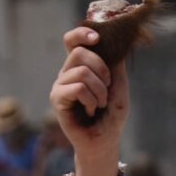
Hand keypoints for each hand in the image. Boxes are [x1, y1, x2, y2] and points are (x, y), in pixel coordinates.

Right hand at [50, 26, 127, 175]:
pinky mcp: (56, 99)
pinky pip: (76, 87)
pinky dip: (90, 99)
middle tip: (106, 89)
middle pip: (80, 52)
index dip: (81, 34)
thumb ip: (115, 64)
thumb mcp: (119, 86)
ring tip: (100, 104)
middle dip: (102, 70)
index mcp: (81, 66)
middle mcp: (67, 72)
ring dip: (99, 90)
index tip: (97, 38)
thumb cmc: (112, 116)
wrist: (105, 141)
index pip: (72, 41)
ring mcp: (60, 85)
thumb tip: (115, 40)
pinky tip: (90, 110)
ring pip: (81, 71)